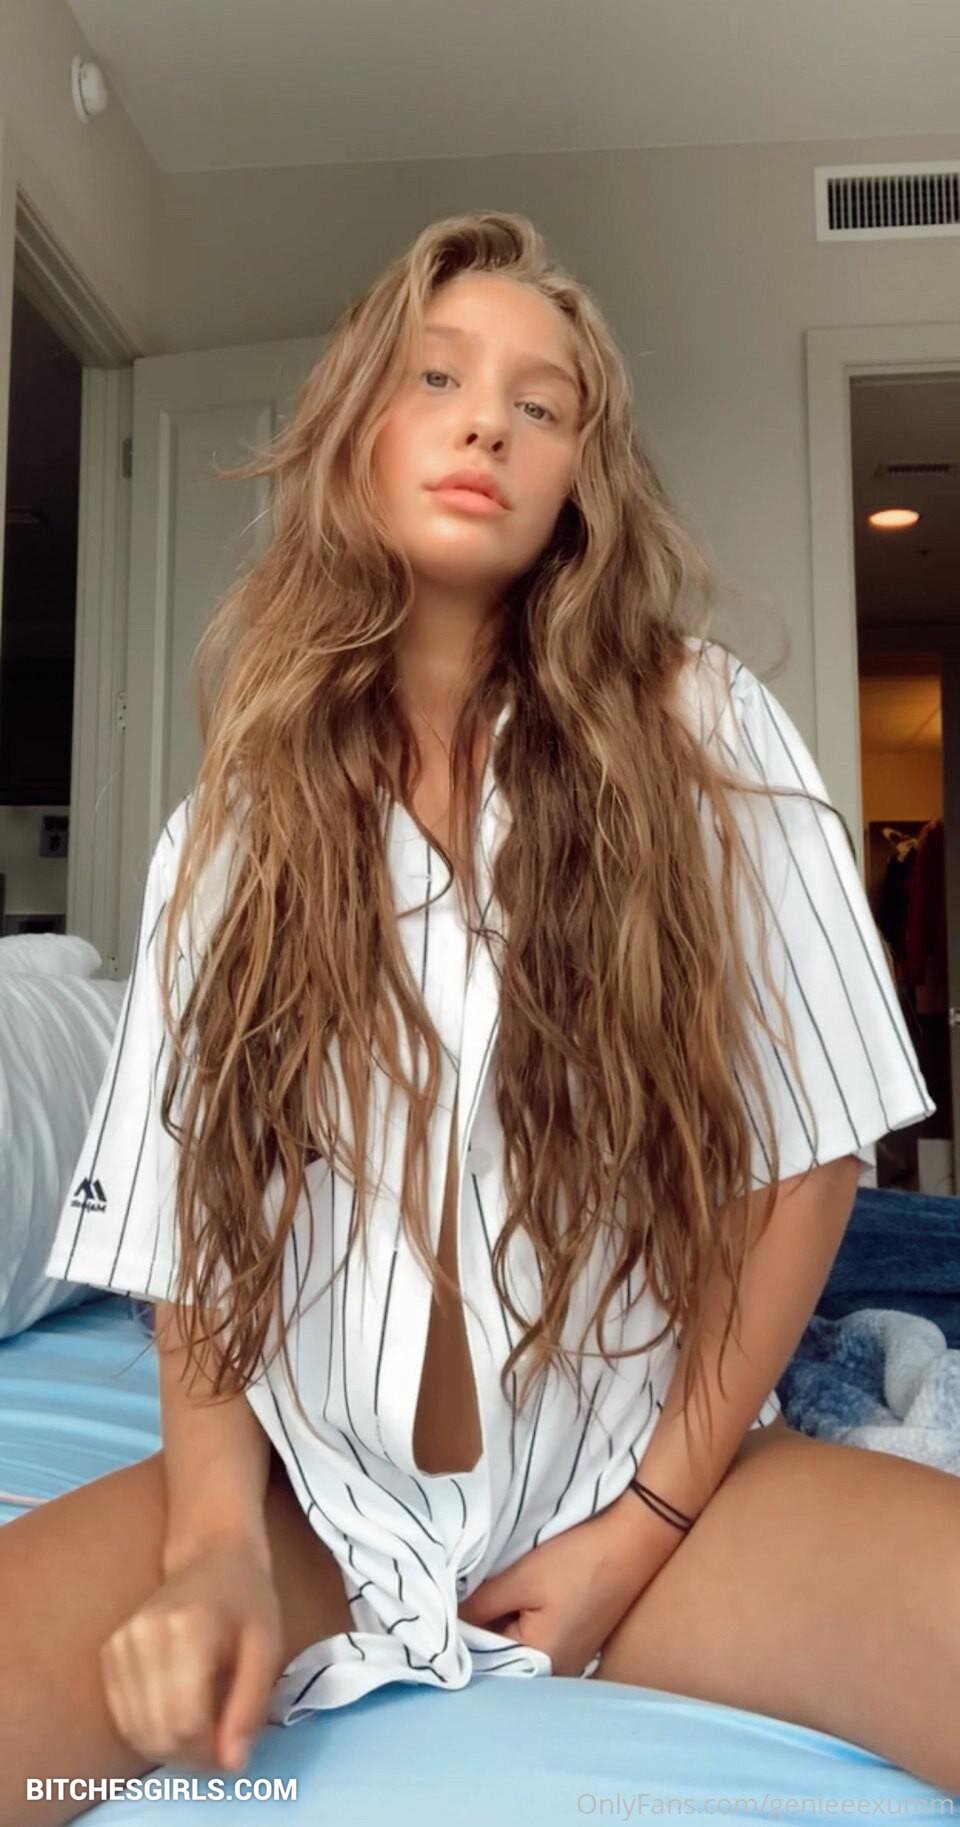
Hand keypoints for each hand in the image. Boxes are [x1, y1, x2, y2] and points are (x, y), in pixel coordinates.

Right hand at [99, 1537, 283, 1773]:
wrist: (212, 1556)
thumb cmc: (247, 1601)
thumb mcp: (267, 1648)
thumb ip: (250, 1706)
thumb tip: (232, 1764)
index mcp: (188, 1631)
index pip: (185, 1723)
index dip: (208, 1754)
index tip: (230, 1752)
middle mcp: (144, 1637)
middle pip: (157, 1732)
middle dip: (190, 1756)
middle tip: (217, 1747)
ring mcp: (120, 1643)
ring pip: (135, 1731)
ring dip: (168, 1748)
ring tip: (199, 1732)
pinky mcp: (109, 1652)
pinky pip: (121, 1715)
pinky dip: (147, 1730)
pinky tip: (174, 1715)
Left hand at [457, 1489, 671, 1677]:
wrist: (634, 1539)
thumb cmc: (578, 1560)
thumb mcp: (520, 1579)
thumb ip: (478, 1605)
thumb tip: (445, 1619)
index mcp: (541, 1663)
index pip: (481, 1657)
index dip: (457, 1629)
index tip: (439, 1602)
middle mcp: (556, 1671)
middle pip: (500, 1652)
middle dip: (478, 1624)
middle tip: (456, 1590)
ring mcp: (569, 1656)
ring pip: (516, 1641)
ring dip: (499, 1618)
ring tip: (482, 1587)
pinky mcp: (575, 1638)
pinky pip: (535, 1634)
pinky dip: (520, 1615)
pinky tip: (511, 1591)